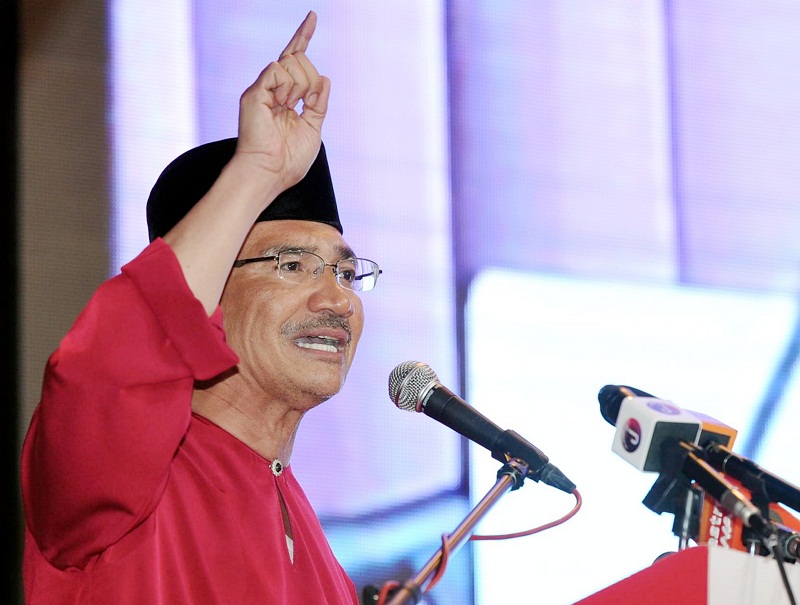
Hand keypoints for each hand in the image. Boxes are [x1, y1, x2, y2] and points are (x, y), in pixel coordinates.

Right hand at [236, 11, 330, 192]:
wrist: (270, 173)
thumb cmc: (289, 160)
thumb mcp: (313, 127)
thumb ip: (319, 103)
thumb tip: (324, 77)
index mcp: (285, 96)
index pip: (295, 60)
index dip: (303, 37)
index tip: (313, 17)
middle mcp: (271, 89)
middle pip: (299, 59)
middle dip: (312, 80)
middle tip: (307, 102)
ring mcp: (262, 89)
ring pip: (291, 62)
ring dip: (302, 85)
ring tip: (290, 108)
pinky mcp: (254, 92)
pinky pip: (278, 70)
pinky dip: (288, 86)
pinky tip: (283, 104)